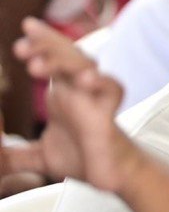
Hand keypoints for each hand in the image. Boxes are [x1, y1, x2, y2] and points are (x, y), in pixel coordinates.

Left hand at [3, 18, 138, 190]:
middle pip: (66, 54)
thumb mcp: (39, 156)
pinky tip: (86, 79)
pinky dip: (101, 81)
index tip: (23, 35)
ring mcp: (95, 99)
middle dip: (45, 46)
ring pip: (84, 66)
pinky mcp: (109, 115)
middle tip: (19, 48)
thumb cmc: (82, 158)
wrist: (112, 176)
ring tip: (35, 67)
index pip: (53, 58)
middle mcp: (79, 90)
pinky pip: (111, 90)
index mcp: (63, 93)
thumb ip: (13, 156)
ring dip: (62, 61)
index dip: (40, 43)